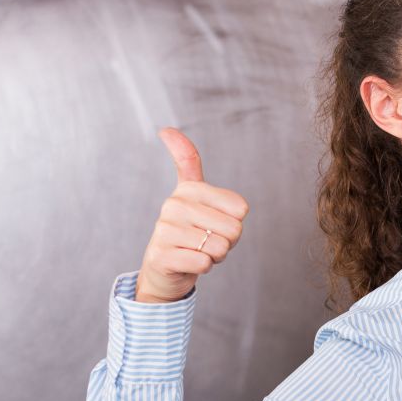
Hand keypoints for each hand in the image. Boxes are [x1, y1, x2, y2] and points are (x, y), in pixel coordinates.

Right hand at [135, 129, 249, 302]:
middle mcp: (173, 204)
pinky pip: (204, 262)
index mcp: (188, 189)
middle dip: (227, 242)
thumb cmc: (192, 234)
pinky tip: (189, 263)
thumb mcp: (198, 198)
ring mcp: (164, 229)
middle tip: (206, 242)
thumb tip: (166, 130)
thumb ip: (188, 162)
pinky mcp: (161, 254)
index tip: (216, 223)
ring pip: (220, 247)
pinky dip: (204, 267)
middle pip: (234, 229)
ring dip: (215, 256)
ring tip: (197, 251)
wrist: (166, 270)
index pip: (240, 208)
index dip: (236, 222)